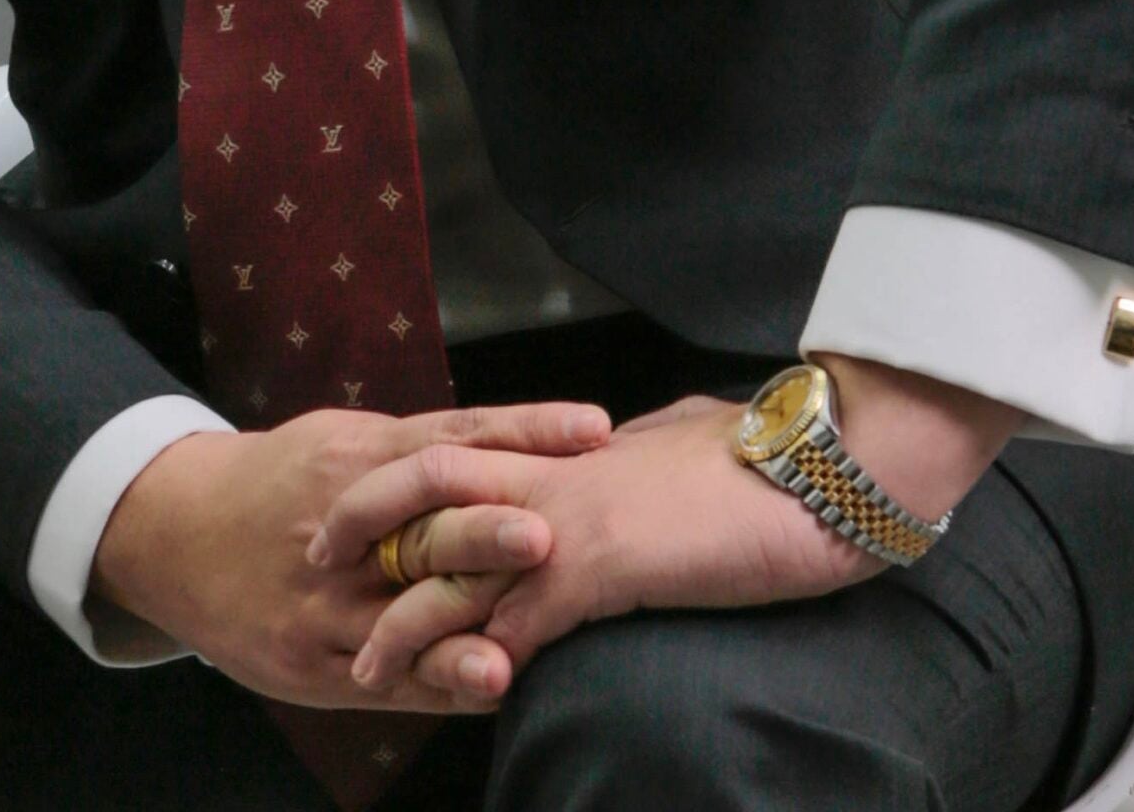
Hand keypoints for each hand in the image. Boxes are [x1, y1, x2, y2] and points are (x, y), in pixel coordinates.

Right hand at [87, 397, 609, 712]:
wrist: (178, 531)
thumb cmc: (280, 479)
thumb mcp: (339, 439)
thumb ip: (416, 447)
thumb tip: (513, 440)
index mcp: (359, 456)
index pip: (454, 439)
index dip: (522, 434)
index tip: (590, 430)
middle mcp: (345, 526)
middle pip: (423, 527)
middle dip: (484, 534)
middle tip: (550, 536)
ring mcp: (324, 599)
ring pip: (398, 616)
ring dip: (459, 633)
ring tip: (513, 652)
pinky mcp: (309, 657)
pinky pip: (380, 673)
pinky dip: (432, 681)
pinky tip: (482, 689)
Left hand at [316, 360, 1020, 693]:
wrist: (819, 461)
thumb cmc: (762, 458)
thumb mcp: (676, 447)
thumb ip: (632, 455)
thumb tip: (623, 446)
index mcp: (572, 447)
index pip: (467, 452)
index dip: (406, 477)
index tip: (361, 505)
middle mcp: (558, 470)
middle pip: (428, 482)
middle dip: (365, 522)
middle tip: (314, 561)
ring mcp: (574, 514)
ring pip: (457, 557)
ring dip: (407, 615)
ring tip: (362, 662)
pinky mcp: (604, 563)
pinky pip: (520, 614)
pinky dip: (479, 653)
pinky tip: (454, 687)